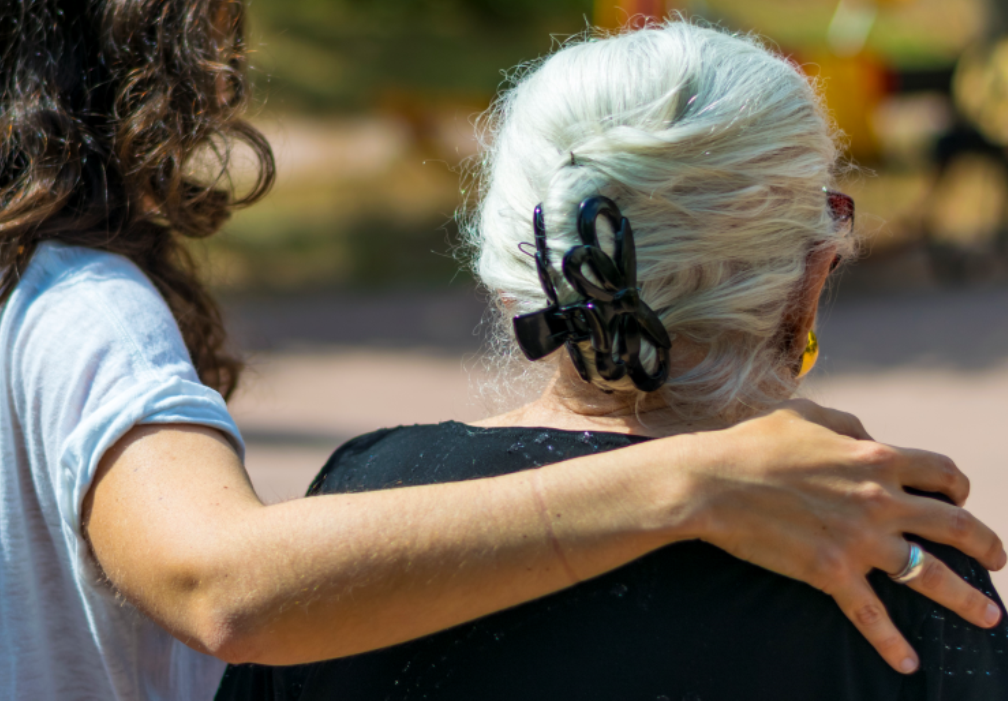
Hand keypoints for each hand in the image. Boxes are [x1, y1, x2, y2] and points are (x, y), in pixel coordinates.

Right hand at [686, 399, 1005, 674]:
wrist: (711, 482)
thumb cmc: (752, 444)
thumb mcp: (805, 416)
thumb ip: (847, 426)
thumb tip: (867, 437)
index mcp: (875, 457)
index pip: (941, 472)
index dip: (958, 486)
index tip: (958, 499)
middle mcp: (878, 499)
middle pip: (956, 525)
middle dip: (986, 546)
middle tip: (997, 562)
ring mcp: (859, 539)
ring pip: (931, 575)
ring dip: (967, 600)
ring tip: (988, 617)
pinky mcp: (832, 572)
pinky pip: (872, 615)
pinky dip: (892, 643)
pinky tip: (908, 662)